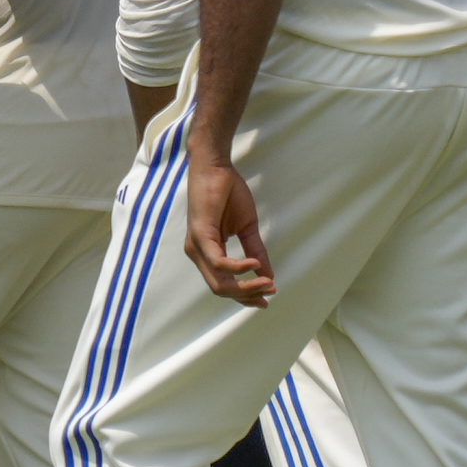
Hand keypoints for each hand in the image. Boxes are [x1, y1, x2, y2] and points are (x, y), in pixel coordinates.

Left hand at [182, 156, 274, 305]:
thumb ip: (255, 251)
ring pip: (218, 282)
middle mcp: (198, 254)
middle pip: (220, 289)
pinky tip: (254, 266)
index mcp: (208, 253)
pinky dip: (238, 268)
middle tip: (269, 292)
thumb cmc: (227, 193)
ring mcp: (197, 246)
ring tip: (266, 282)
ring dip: (245, 287)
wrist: (216, 168)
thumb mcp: (247, 227)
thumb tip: (268, 275)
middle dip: (247, 296)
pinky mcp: (200, 235)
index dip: (245, 296)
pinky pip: (218, 262)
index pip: (224, 284)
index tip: (267, 298)